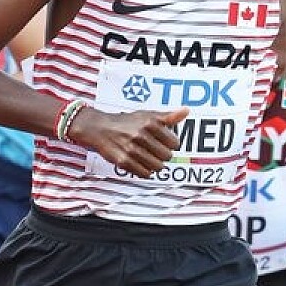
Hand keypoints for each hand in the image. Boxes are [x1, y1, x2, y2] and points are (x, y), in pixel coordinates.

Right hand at [69, 106, 188, 178]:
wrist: (99, 127)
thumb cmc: (126, 121)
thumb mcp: (147, 115)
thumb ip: (168, 116)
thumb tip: (186, 111)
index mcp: (150, 123)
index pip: (175, 143)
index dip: (170, 145)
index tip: (164, 143)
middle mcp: (141, 135)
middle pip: (167, 156)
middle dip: (163, 155)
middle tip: (155, 152)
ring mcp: (132, 149)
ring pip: (157, 167)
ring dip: (155, 165)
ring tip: (149, 158)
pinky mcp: (123, 161)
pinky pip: (144, 174)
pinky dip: (145, 172)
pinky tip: (141, 165)